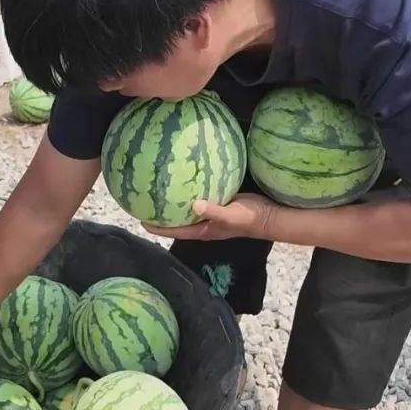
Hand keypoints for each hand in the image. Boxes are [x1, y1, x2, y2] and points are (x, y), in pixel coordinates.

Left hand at [143, 193, 278, 241]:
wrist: (269, 215)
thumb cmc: (250, 218)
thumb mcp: (232, 216)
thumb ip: (214, 211)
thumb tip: (194, 205)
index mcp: (202, 230)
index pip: (175, 231)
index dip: (158, 228)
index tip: (141, 221)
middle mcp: (203, 223)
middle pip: (177, 221)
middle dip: (161, 214)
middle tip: (144, 201)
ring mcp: (209, 214)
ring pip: (186, 209)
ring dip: (173, 202)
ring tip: (157, 189)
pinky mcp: (217, 203)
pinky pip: (198, 198)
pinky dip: (189, 191)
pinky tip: (183, 178)